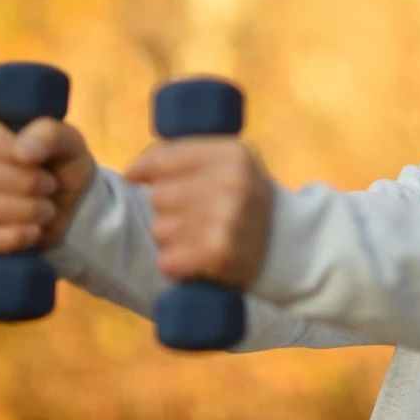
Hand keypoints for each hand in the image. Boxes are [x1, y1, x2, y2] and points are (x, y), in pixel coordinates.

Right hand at [0, 118, 97, 251]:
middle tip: (52, 186)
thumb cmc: (67, 169)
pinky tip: (35, 231)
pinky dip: (14, 236)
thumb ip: (49, 135)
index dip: (10, 148)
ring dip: (27, 210)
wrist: (76, 210)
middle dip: (27, 183)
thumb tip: (21, 152)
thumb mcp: (71, 144)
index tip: (40, 160)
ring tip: (49, 210)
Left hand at [125, 138, 272, 287]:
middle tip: (194, 214)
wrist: (287, 244)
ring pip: (159, 230)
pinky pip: (166, 261)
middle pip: (157, 196)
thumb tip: (132, 173)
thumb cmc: (243, 198)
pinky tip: (196, 259)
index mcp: (232, 154)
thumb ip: (182, 155)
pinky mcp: (220, 255)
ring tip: (199, 237)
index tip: (139, 178)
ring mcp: (227, 220)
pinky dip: (175, 265)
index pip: (162, 158)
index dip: (145, 170)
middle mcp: (232, 184)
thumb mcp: (227, 162)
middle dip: (167, 208)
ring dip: (171, 239)